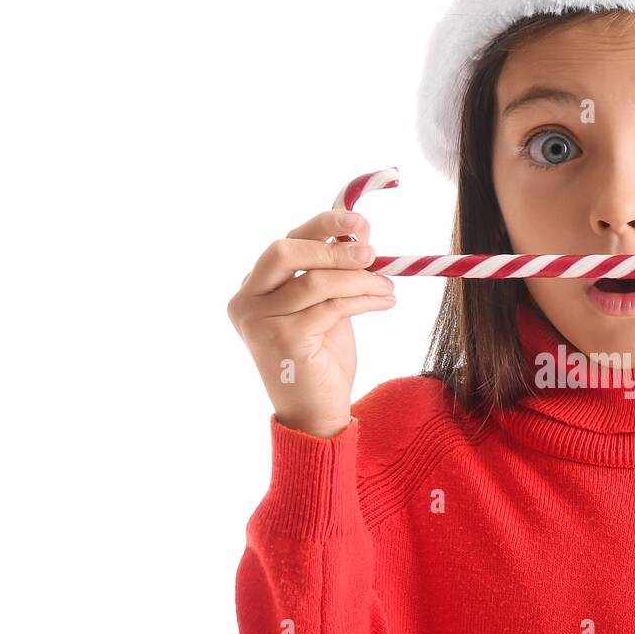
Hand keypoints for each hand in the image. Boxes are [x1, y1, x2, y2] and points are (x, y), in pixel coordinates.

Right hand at [227, 206, 395, 436]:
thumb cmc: (320, 359)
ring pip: (315, 281)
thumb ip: (332, 272)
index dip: (322, 226)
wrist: (317, 413)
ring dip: (359, 279)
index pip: (286, 245)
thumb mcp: (326, 306)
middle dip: (333, 247)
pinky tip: (385, 302)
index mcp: (252, 289)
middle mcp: (247, 302)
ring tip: (388, 285)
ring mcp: (260, 321)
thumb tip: (359, 230)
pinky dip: (363, 300)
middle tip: (372, 253)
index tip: (357, 220)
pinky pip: (331, 307)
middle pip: (286, 252)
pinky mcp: (283, 339)